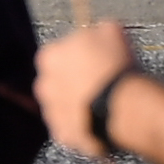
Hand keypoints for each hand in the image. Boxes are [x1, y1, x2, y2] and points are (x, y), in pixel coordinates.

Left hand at [38, 20, 142, 157]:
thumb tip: (100, 30)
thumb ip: (98, 29)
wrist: (121, 107)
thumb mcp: (111, 32)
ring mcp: (50, 111)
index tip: (99, 61)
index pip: (61, 53)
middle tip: (103, 84)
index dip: (83, 57)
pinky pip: (74, 128)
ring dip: (81, 104)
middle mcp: (42, 84)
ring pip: (66, 105)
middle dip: (78, 82)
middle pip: (61, 80)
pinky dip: (86, 125)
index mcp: (49, 56)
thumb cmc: (114, 67)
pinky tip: (104, 121)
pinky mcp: (62, 134)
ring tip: (107, 104)